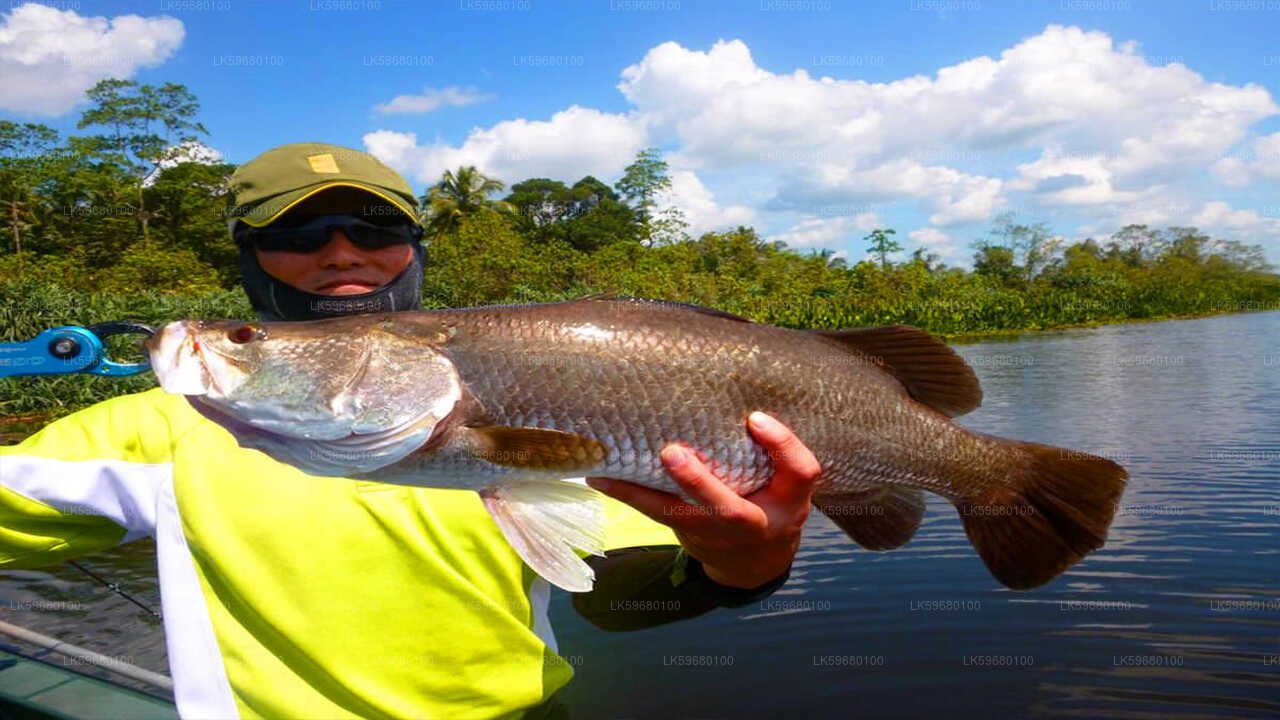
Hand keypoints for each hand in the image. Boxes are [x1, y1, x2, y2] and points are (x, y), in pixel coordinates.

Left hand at [586, 411, 821, 588]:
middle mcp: (753, 524)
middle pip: (728, 509)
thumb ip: (776, 452)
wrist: (755, 563)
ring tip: (609, 471)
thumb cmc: (772, 504)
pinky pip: (655, 514)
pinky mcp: (688, 535)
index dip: (781, 445)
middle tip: (671, 453)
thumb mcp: (789, 484)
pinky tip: (599, 476)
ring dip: (641, 493)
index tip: (755, 417)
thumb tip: (735, 400)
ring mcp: (715, 535)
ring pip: (677, 516)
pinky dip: (626, 495)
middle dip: (699, 484)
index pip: (800, 473)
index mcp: (789, 502)